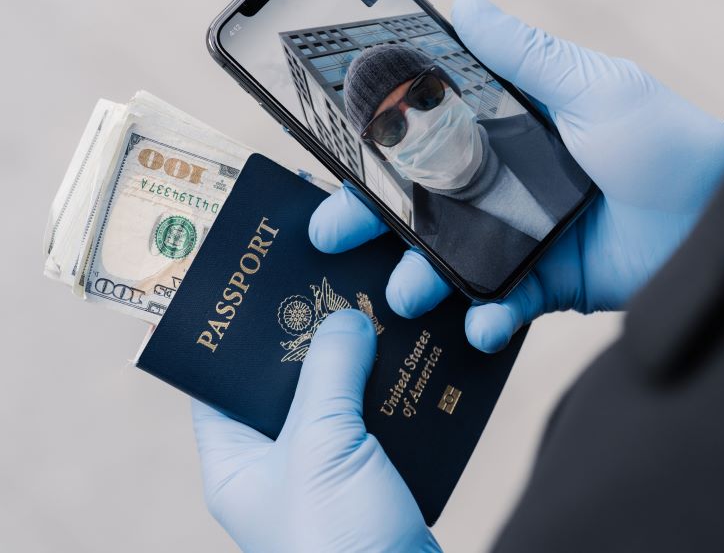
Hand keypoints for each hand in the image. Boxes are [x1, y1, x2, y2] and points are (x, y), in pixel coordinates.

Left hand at [192, 309, 440, 552]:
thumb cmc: (337, 541)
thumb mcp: (320, 448)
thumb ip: (328, 375)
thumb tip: (345, 318)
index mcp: (237, 461)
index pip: (219, 384)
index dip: (236, 335)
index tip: (260, 286)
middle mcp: (277, 464)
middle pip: (287, 383)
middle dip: (315, 338)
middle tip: (337, 285)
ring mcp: (328, 472)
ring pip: (341, 397)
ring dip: (364, 361)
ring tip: (382, 310)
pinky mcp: (376, 479)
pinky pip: (382, 420)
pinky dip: (397, 389)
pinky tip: (415, 356)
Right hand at [310, 0, 723, 351]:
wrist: (720, 217)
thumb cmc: (662, 139)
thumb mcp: (592, 87)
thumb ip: (525, 56)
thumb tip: (464, 5)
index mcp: (507, 133)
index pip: (425, 138)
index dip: (375, 151)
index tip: (330, 161)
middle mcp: (505, 185)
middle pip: (422, 204)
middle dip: (373, 222)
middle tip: (333, 236)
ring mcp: (523, 239)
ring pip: (451, 263)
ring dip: (420, 280)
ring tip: (405, 295)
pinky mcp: (548, 286)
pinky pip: (504, 308)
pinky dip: (489, 321)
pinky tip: (482, 326)